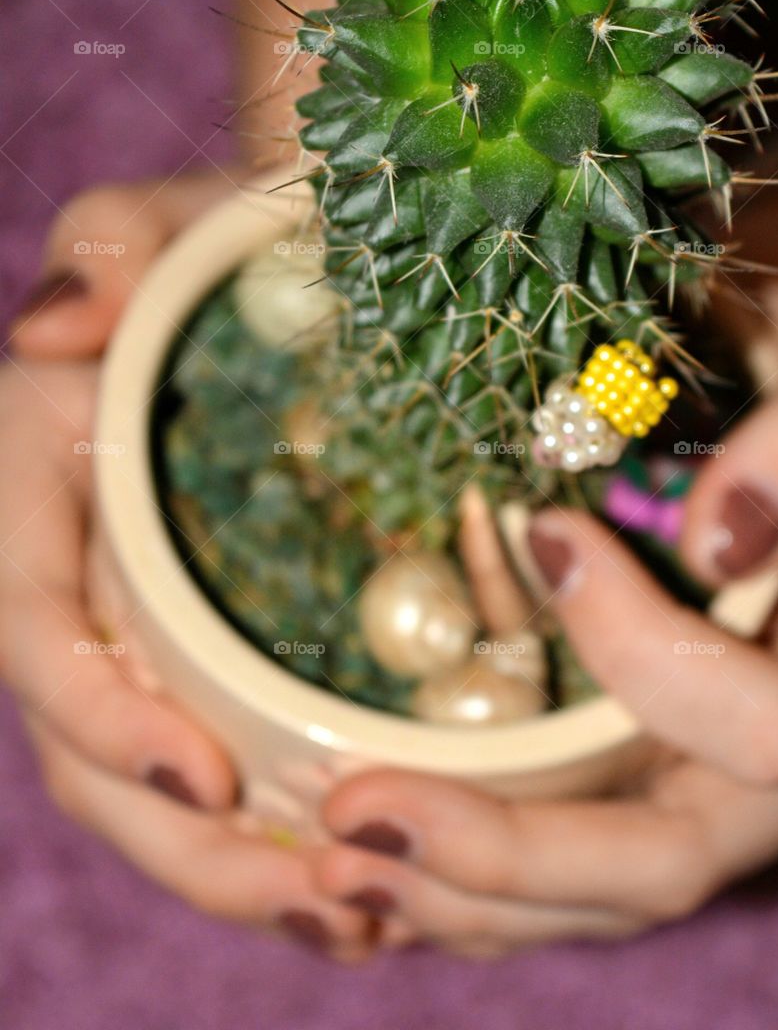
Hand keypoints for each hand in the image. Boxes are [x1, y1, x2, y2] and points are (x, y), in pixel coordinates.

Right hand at [3, 176, 373, 957]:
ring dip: (250, 872)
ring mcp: (154, 626)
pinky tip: (381, 884)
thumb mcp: (168, 221)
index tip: (201, 782)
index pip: (35, 627)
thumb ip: (104, 249)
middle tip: (329, 897)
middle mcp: (85, 576)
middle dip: (193, 846)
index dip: (97, 716)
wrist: (295, 288)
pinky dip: (289, 834)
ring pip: (168, 785)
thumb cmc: (226, 250)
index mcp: (40, 486)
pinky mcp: (230, 651)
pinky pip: (239, 763)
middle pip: (95, 749)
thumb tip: (47, 331)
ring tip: (364, 916)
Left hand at [313, 180, 777, 954]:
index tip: (548, 536)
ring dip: (475, 889)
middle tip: (350, 819)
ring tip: (336, 856)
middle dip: (510, 856)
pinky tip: (391, 853)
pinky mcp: (681, 750)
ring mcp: (744, 758)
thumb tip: (723, 537)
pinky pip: (592, 852)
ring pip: (622, 884)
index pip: (768, 725)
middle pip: (677, 856)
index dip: (645, 656)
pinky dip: (486, 873)